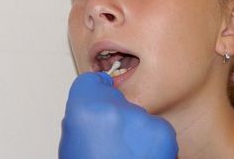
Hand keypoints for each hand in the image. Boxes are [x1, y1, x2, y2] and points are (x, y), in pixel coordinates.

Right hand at [59, 72, 177, 158]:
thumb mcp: (71, 142)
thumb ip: (82, 117)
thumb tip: (94, 107)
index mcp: (85, 108)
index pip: (91, 81)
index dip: (94, 93)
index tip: (98, 98)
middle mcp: (114, 108)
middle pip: (114, 97)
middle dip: (113, 113)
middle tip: (108, 141)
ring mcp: (141, 119)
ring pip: (136, 113)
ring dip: (133, 128)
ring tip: (124, 154)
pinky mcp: (163, 132)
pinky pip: (155, 127)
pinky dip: (150, 140)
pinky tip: (139, 157)